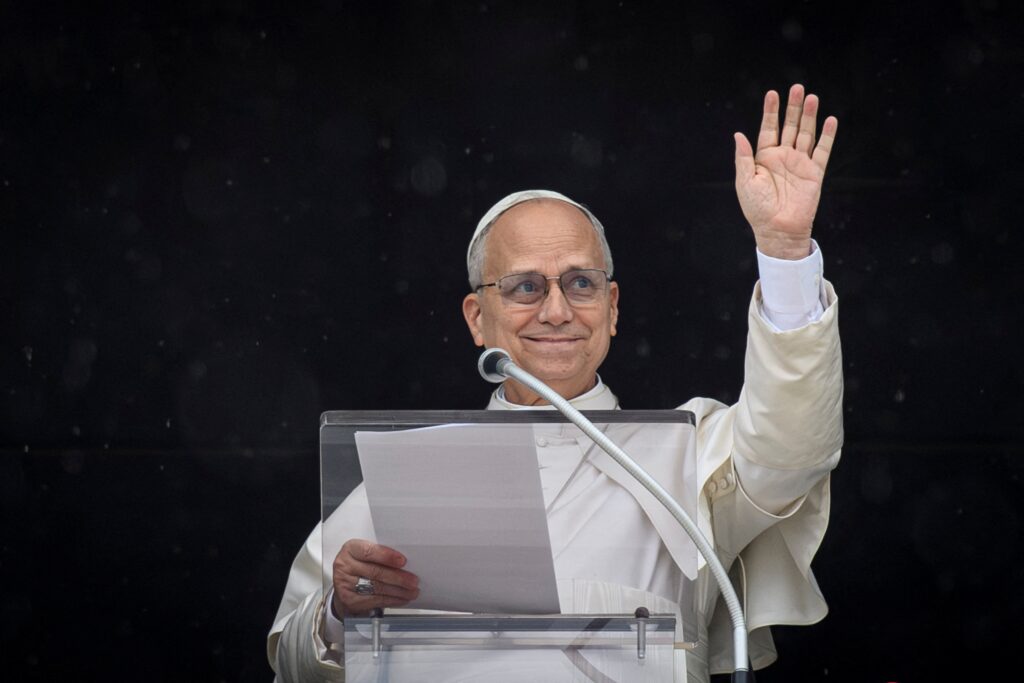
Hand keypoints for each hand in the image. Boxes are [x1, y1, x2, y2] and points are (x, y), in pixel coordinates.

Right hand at [331, 539, 419, 617]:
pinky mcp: (350, 600)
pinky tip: (401, 598)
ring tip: (412, 592)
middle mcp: (345, 566)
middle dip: (398, 577)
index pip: (369, 551)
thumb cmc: (360, 565)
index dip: (387, 556)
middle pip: (375, 572)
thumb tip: (407, 563)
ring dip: (398, 591)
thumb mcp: (366, 554)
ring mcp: (345, 584)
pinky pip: (375, 601)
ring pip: (377, 588)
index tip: (403, 561)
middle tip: (413, 581)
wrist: (344, 584)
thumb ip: (381, 555)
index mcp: (350, 549)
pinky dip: (392, 600)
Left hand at [734, 83, 838, 259]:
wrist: (777, 229)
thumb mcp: (745, 182)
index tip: (772, 93)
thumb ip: (743, 157)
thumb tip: (738, 134)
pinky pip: (822, 150)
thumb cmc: (757, 209)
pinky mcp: (815, 172)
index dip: (770, 111)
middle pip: (789, 126)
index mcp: (765, 158)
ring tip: (812, 97)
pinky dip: (827, 136)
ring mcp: (800, 163)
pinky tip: (830, 120)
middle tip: (797, 88)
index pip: (768, 128)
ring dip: (809, 116)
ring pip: (806, 133)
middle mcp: (783, 157)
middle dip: (793, 107)